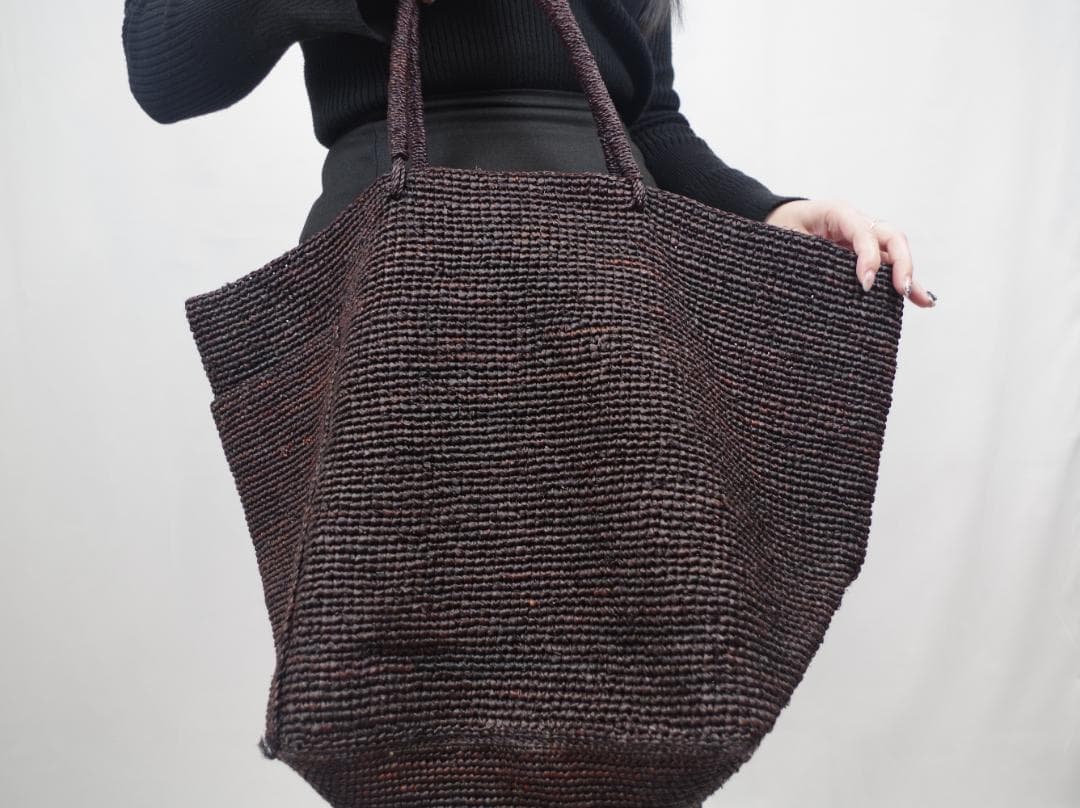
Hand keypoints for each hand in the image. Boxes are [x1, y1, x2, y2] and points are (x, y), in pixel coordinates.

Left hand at [765, 199, 935, 307]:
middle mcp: (856, 224)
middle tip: (900, 290)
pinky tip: (919, 299)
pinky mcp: (864, 255)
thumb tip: (814, 284)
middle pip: (890, 236)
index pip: (863, 231)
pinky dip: (901, 281)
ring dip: (908, 276)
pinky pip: (887, 265)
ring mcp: (864, 239)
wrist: (776, 222)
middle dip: (900, 263)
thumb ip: (801, 252)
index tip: (865, 284)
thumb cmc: (779, 229)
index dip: (868, 257)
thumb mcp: (784, 237)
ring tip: (922, 300)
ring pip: (894, 252)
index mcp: (836, 213)